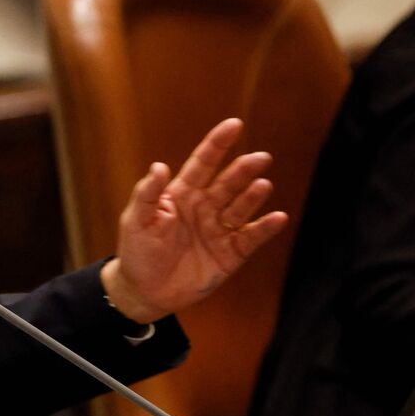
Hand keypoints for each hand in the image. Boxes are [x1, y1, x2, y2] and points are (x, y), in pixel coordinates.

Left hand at [101, 118, 288, 322]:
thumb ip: (148, 194)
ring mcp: (219, 230)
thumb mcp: (137, 220)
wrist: (145, 291)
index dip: (217, 144)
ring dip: (252, 196)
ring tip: (262, 185)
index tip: (234, 125)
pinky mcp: (230, 254)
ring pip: (241, 208)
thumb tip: (159, 166)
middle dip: (243, 170)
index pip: (203, 164)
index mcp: (181, 194)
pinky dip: (265, 228)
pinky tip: (277, 217)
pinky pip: (251, 238)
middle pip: (227, 183)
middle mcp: (204, 207)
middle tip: (260, 158)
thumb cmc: (137, 251)